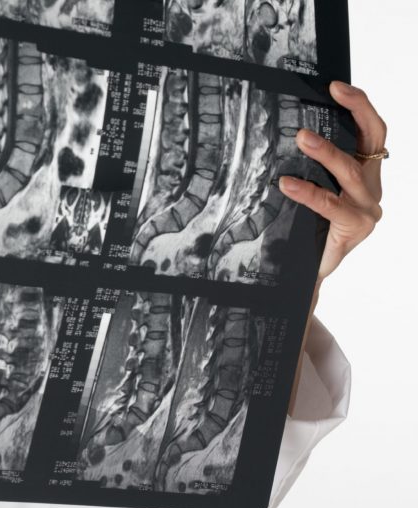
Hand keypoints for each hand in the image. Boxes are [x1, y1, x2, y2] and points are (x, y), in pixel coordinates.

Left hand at [278, 81, 385, 281]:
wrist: (306, 273)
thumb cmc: (307, 230)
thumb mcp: (310, 193)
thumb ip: (308, 169)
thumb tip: (282, 136)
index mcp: (365, 174)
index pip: (370, 131)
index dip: (360, 105)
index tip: (337, 86)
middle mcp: (371, 187)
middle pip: (371, 140)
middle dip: (356, 110)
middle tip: (332, 93)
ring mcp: (367, 207)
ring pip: (349, 171)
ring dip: (326, 151)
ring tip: (302, 138)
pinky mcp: (356, 226)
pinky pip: (331, 204)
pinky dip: (308, 192)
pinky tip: (287, 184)